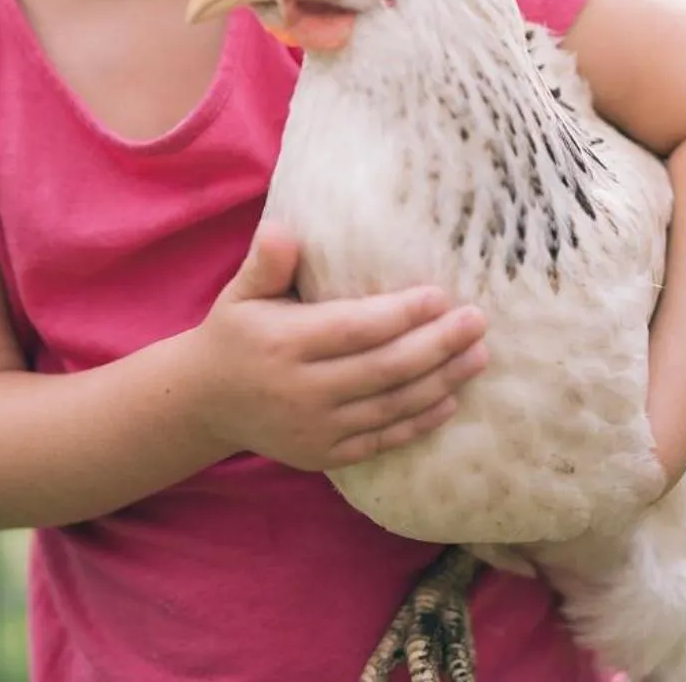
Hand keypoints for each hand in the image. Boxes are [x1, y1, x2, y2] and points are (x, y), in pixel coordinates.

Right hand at [188, 227, 488, 470]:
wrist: (207, 402)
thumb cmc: (236, 333)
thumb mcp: (241, 293)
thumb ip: (266, 263)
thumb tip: (283, 230)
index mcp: (283, 344)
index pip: (353, 329)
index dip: (400, 314)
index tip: (440, 295)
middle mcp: (301, 390)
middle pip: (383, 369)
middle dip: (437, 345)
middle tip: (477, 322)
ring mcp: (314, 428)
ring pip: (390, 406)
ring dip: (441, 382)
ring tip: (478, 357)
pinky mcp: (324, 454)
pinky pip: (381, 440)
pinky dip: (419, 423)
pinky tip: (451, 401)